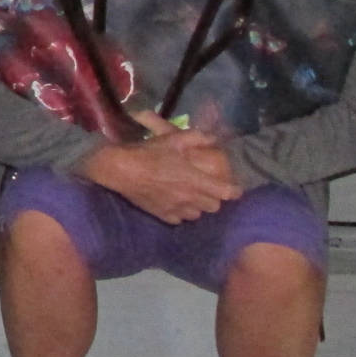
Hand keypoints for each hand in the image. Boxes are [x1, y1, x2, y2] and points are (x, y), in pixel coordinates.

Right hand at [84, 113, 239, 223]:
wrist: (120, 169)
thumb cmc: (149, 152)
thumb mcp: (174, 139)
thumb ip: (198, 138)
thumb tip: (214, 138)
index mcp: (196, 180)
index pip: (226, 192)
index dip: (234, 191)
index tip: (235, 188)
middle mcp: (189, 198)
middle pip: (214, 206)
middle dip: (215, 198)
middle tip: (209, 189)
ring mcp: (176, 209)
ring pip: (197, 215)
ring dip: (198, 206)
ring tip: (192, 197)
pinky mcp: (162, 214)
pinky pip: (179, 219)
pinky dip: (181, 212)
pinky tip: (175, 203)